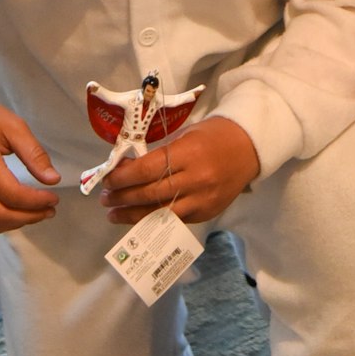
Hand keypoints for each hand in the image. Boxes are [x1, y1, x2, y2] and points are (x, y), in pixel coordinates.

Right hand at [0, 69, 60, 233]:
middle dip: (29, 217)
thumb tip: (54, 180)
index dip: (37, 202)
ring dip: (13, 225)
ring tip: (33, 214)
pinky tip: (12, 215)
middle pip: (0, 215)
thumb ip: (34, 154)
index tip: (54, 199)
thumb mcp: (14, 127)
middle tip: (49, 210)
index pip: (13, 194)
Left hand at [102, 116, 259, 225]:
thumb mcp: (186, 134)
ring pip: (160, 213)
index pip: (148, 169)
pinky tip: (138, 220)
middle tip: (105, 198)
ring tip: (113, 214)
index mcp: (188, 153)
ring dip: (132, 215)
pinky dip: (154, 221)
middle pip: (151, 193)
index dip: (123, 177)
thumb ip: (160, 153)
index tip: (107, 180)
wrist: (250, 147)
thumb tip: (129, 168)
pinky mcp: (207, 213)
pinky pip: (175, 221)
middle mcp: (195, 179)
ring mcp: (202, 200)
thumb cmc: (214, 134)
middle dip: (123, 197)